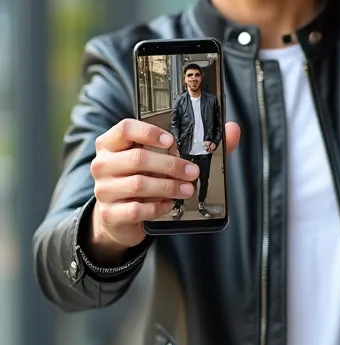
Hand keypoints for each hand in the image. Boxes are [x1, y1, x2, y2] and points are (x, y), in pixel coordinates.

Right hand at [89, 118, 240, 261]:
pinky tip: (170, 204)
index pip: (126, 128)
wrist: (117, 216)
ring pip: (140, 184)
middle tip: (192, 172)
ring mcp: (104, 189)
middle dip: (171, 165)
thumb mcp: (159, 160)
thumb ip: (195, 144)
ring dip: (169, 186)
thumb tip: (232, 130)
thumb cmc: (142, 179)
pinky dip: (158, 206)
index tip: (172, 141)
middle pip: (138, 158)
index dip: (149, 132)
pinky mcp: (110, 213)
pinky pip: (138, 208)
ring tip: (187, 189)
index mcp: (112, 143)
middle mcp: (103, 164)